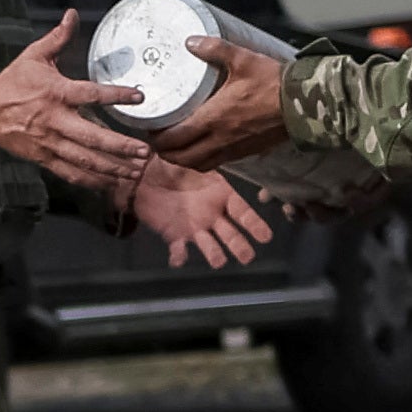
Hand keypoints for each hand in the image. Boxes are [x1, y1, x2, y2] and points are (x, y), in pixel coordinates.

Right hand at [0, 13, 146, 197]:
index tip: (139, 97)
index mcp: (55, 93)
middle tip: (144, 152)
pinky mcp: (43, 158)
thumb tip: (72, 14)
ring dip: (111, 167)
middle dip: (119, 146)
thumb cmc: (12, 82)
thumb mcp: (33, 56)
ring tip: (136, 171)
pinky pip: (70, 172)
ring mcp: (48, 143)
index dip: (116, 95)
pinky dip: (91, 180)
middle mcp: (53, 121)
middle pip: (91, 137)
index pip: (91, 94)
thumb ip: (58, 38)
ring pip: (83, 159)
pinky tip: (111, 183)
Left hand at [129, 157, 273, 271]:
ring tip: (219, 262)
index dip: (254, 224)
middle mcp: (212, 215)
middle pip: (230, 233)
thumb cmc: (172, 165)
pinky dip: (179, 255)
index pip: (243, 212)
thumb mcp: (190, 159)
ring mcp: (194, 227)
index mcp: (221, 195)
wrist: (146, 177)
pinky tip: (179, 259)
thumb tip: (213, 150)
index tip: (266, 238)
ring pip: (208, 244)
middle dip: (239, 245)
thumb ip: (202, 162)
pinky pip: (178, 249)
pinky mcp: (175, 235)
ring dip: (213, 253)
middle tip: (247, 258)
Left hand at [148, 34, 294, 175]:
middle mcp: (220, 139)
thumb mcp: (243, 60)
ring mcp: (233, 149)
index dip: (157, 138)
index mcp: (213, 119)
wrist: (303, 103)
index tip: (150, 130)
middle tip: (158, 140)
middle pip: (181, 157)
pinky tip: (202, 148)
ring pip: (198, 164)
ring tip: (176, 147)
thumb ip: (215, 49)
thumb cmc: (274, 82)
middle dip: (164, 152)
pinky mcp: (246, 153)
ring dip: (183, 159)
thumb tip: (191, 41)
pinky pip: (216, 163)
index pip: (174, 138)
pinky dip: (203, 161)